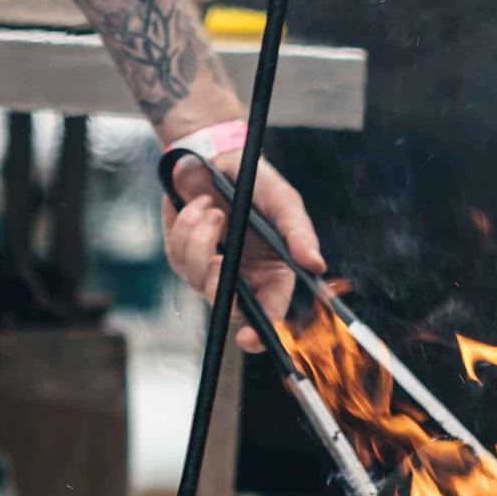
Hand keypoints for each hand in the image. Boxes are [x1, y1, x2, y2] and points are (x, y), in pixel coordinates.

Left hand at [163, 148, 328, 335]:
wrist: (215, 156)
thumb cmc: (256, 182)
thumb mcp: (284, 201)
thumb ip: (299, 233)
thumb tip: (317, 265)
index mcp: (272, 271)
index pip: (268, 313)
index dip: (260, 332)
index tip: (249, 339)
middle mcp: (241, 276)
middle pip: (226, 305)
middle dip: (217, 282)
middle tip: (220, 255)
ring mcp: (208, 267)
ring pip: (197, 277)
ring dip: (201, 240)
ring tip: (212, 209)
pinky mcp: (181, 253)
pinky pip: (179, 253)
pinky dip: (187, 226)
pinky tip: (199, 206)